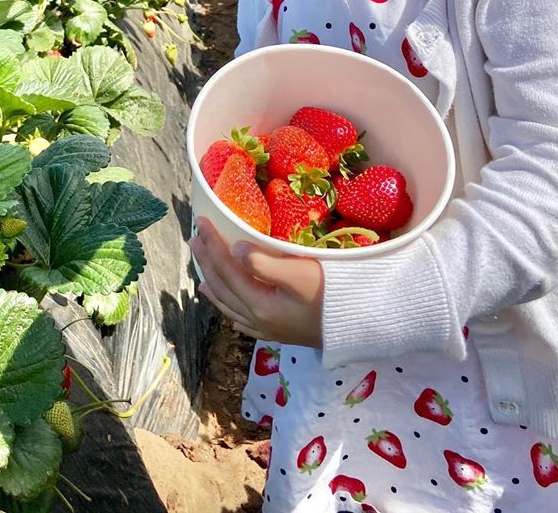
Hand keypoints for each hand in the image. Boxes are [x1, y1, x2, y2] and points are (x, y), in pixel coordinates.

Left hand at [189, 215, 323, 346]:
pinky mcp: (280, 334)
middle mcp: (258, 320)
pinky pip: (245, 323)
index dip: (212, 244)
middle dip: (207, 262)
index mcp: (259, 304)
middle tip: (195, 239)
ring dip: (215, 287)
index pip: (227, 268)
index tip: (202, 223)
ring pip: (231, 307)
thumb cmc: (333, 294)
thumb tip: (236, 249)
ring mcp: (268, 330)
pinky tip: (232, 314)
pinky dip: (232, 312)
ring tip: (202, 276)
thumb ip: (265, 262)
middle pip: (224, 287)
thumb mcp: (300, 273)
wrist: (362, 326)